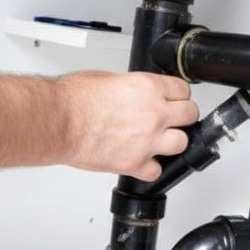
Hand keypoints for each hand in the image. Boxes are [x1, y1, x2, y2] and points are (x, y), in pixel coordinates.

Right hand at [53, 71, 199, 180]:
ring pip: (181, 143)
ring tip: (160, 140)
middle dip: (182, 117)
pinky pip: (156, 171)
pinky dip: (150, 168)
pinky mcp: (134, 163)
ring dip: (172, 142)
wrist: (59, 121)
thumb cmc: (74, 99)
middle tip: (172, 119)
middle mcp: (153, 113)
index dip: (179, 95)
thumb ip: (133, 88)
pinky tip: (142, 160)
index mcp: (148, 88)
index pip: (183, 90)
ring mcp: (147, 140)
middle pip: (190, 115)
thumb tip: (137, 93)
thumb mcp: (109, 79)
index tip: (175, 99)